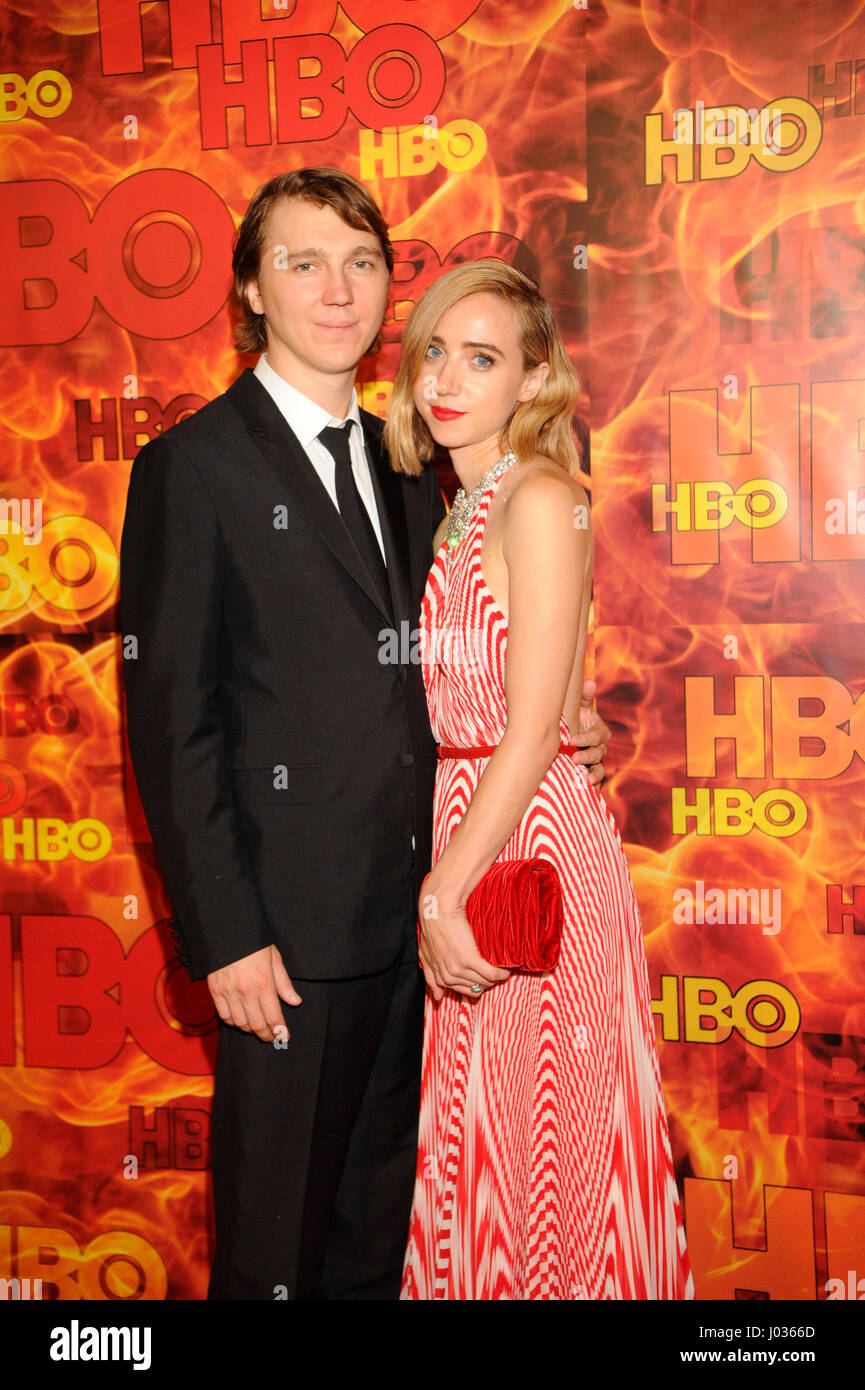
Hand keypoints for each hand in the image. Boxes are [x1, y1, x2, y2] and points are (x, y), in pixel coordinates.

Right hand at [207, 943, 301, 1042]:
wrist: (226, 930)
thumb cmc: (252, 941)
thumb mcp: (274, 957)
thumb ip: (283, 982)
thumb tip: (295, 1001)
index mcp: (264, 983)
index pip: (274, 1017)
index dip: (280, 1031)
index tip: (285, 1037)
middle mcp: (246, 992)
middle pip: (257, 1025)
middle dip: (267, 1035)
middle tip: (273, 1037)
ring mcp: (229, 993)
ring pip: (240, 1024)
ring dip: (250, 1030)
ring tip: (258, 1029)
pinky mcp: (215, 991)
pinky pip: (224, 1016)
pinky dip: (233, 1022)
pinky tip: (240, 1021)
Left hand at [418, 882, 509, 1001]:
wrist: (438, 911)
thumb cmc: (432, 929)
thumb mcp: (426, 955)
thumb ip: (430, 976)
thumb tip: (438, 998)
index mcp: (440, 978)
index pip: (464, 991)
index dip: (476, 986)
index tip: (484, 979)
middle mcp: (448, 977)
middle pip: (476, 988)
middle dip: (487, 982)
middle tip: (495, 971)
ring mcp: (459, 969)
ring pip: (485, 982)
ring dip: (496, 978)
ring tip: (503, 970)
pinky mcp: (470, 959)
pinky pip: (492, 974)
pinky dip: (501, 974)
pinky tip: (506, 970)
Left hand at [571, 678, 609, 786]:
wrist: (563, 735)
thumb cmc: (572, 718)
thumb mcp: (577, 707)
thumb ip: (583, 696)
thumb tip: (589, 682)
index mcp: (599, 732)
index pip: (598, 736)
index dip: (587, 738)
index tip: (571, 739)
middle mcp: (600, 748)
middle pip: (599, 754)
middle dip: (587, 756)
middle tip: (574, 758)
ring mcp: (595, 762)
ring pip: (600, 769)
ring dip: (594, 775)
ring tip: (587, 780)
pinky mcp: (589, 773)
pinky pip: (595, 782)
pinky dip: (593, 787)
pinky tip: (588, 792)